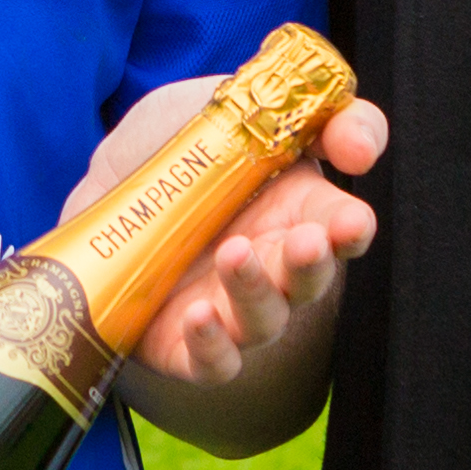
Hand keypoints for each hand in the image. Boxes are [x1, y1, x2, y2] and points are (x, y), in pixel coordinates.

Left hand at [80, 84, 390, 397]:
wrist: (108, 179)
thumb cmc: (192, 146)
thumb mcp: (248, 107)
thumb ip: (316, 115)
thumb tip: (362, 147)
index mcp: (299, 213)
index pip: (341, 229)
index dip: (350, 228)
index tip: (353, 221)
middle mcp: (273, 267)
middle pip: (308, 281)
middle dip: (311, 264)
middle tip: (305, 241)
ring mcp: (230, 308)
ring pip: (261, 321)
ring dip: (255, 293)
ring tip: (233, 255)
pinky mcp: (182, 342)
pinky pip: (209, 362)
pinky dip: (210, 347)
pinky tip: (198, 318)